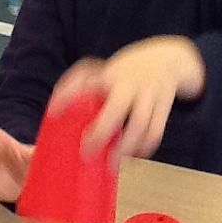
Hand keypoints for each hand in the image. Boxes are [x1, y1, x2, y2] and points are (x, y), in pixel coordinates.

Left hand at [50, 36, 204, 165]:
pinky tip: (133, 157)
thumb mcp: (104, 68)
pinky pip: (155, 131)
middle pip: (117, 108)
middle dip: (102, 131)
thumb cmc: (127, 70)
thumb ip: (79, 83)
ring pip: (140, 123)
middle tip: (87, 150)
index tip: (53, 111)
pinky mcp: (163, 107)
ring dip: (126, 146)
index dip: (68, 95)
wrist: (168, 58)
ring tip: (112, 163)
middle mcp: (130, 84)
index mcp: (111, 74)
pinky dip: (144, 147)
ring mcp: (149, 95)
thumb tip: (54, 108)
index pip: (86, 82)